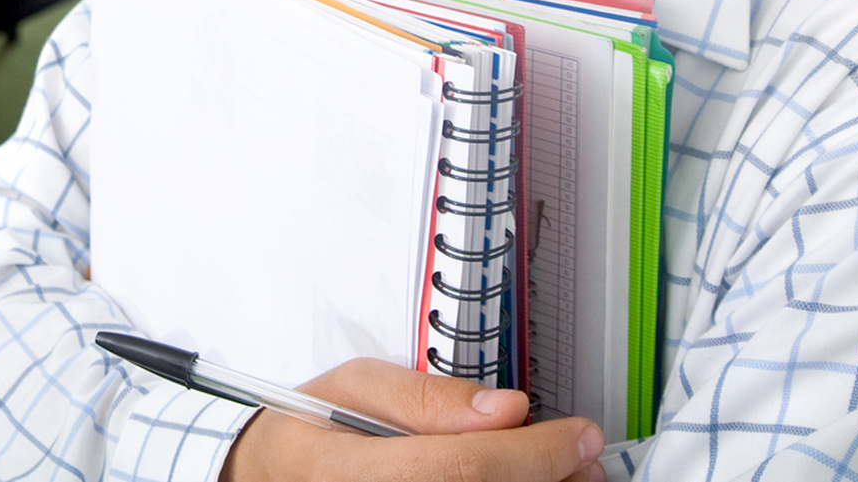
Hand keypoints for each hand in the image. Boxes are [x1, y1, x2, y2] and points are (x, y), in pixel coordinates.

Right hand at [219, 359, 604, 481]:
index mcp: (349, 472)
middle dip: (550, 478)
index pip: (459, 468)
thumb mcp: (352, 386)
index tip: (579, 434)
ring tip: (565, 474)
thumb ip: (424, 397)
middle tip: (584, 455)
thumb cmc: (310, 432)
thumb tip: (505, 407)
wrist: (273, 480)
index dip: (532, 452)